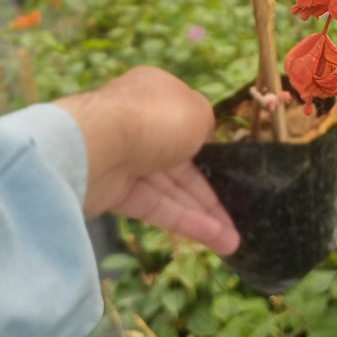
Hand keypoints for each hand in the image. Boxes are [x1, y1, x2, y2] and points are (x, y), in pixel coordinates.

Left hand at [56, 66, 238, 255]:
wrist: (99, 145)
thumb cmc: (157, 119)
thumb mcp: (198, 111)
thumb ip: (205, 124)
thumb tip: (201, 139)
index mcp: (156, 94)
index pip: (185, 122)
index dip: (208, 146)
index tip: (228, 168)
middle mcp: (139, 124)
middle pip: (181, 163)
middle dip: (210, 192)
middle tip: (236, 218)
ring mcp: (125, 158)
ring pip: (170, 189)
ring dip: (202, 214)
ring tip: (233, 242)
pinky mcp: (113, 191)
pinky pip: (155, 206)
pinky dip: (183, 221)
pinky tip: (214, 238)